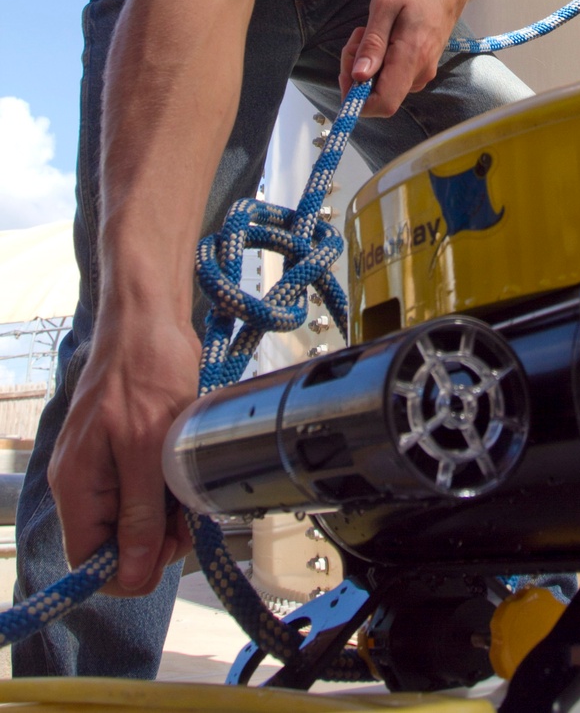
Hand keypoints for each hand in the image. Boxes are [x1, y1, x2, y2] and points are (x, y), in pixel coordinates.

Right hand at [49, 315, 201, 594]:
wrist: (150, 317)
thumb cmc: (144, 369)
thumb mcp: (146, 448)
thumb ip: (139, 513)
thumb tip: (134, 573)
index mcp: (76, 485)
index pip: (89, 561)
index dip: (129, 569)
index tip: (167, 549)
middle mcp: (84, 481)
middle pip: (114, 543)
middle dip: (154, 540)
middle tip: (189, 517)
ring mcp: (105, 465)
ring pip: (134, 517)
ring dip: (166, 516)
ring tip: (192, 491)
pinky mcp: (128, 449)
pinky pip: (144, 490)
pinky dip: (168, 490)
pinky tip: (185, 474)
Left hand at [339, 0, 468, 115]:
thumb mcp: (385, 5)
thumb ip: (372, 43)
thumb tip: (358, 76)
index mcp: (412, 58)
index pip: (383, 103)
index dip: (357, 99)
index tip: (348, 70)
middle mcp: (419, 74)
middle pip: (376, 96)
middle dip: (356, 72)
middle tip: (357, 37)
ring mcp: (421, 74)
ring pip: (381, 86)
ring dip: (366, 64)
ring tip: (370, 31)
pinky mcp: (420, 71)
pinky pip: (391, 77)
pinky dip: (378, 62)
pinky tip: (381, 37)